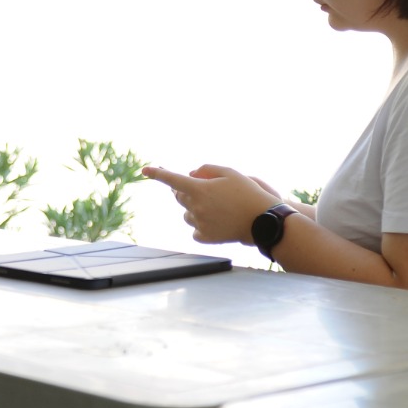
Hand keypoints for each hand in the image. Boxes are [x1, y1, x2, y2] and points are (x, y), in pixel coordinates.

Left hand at [143, 164, 274, 245]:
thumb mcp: (229, 172)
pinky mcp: (205, 237)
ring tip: (218, 208)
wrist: (262, 221)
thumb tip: (191, 174)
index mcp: (199, 189)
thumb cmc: (247, 192)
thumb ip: (207, 169)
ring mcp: (199, 223)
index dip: (158, 173)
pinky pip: (195, 230)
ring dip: (195, 208)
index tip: (145, 170)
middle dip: (186, 191)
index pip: (172, 179)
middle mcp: (195, 207)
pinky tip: (217, 222)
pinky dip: (202, 225)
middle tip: (204, 190)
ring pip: (187, 214)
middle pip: (179, 197)